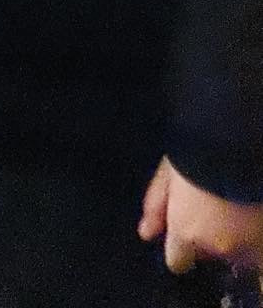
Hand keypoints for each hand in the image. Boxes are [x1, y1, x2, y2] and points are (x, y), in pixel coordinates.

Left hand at [139, 157, 262, 273]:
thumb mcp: (169, 170)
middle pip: (210, 254)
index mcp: (187, 230)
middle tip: (214, 205)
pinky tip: (252, 207)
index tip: (185, 230)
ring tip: (236, 203)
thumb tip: (146, 233)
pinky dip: (257, 232)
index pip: (177, 260)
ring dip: (238, 235)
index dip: (179, 244)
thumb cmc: (197, 147)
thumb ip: (156, 205)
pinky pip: (261, 244)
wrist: (238, 136)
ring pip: (241, 252)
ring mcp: (251, 243)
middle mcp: (219, 245)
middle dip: (211, 237)